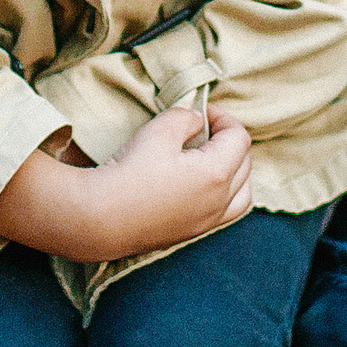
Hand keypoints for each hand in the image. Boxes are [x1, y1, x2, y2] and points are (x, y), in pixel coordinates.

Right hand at [0, 105, 253, 262]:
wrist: (101, 218)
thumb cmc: (131, 172)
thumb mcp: (159, 130)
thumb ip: (186, 118)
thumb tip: (198, 122)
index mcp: (217, 174)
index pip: (239, 138)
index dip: (223, 118)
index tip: (202, 112)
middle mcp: (220, 202)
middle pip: (245, 164)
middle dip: (231, 142)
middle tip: (205, 130)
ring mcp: (207, 222)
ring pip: (242, 194)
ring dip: (236, 172)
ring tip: (212, 159)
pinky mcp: (191, 234)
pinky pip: (225, 213)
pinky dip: (225, 195)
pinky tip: (201, 185)